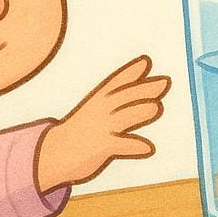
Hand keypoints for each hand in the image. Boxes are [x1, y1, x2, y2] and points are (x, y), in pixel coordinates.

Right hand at [37, 55, 169, 191]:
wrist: (53, 154)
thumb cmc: (79, 132)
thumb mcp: (93, 113)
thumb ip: (116, 105)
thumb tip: (148, 100)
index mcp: (97, 102)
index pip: (116, 84)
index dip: (131, 72)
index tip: (146, 62)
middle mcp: (100, 113)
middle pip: (125, 98)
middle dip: (144, 90)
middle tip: (164, 82)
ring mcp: (101, 129)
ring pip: (124, 117)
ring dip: (140, 111)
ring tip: (156, 107)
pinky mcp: (101, 147)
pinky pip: (120, 145)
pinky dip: (134, 146)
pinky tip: (148, 148)